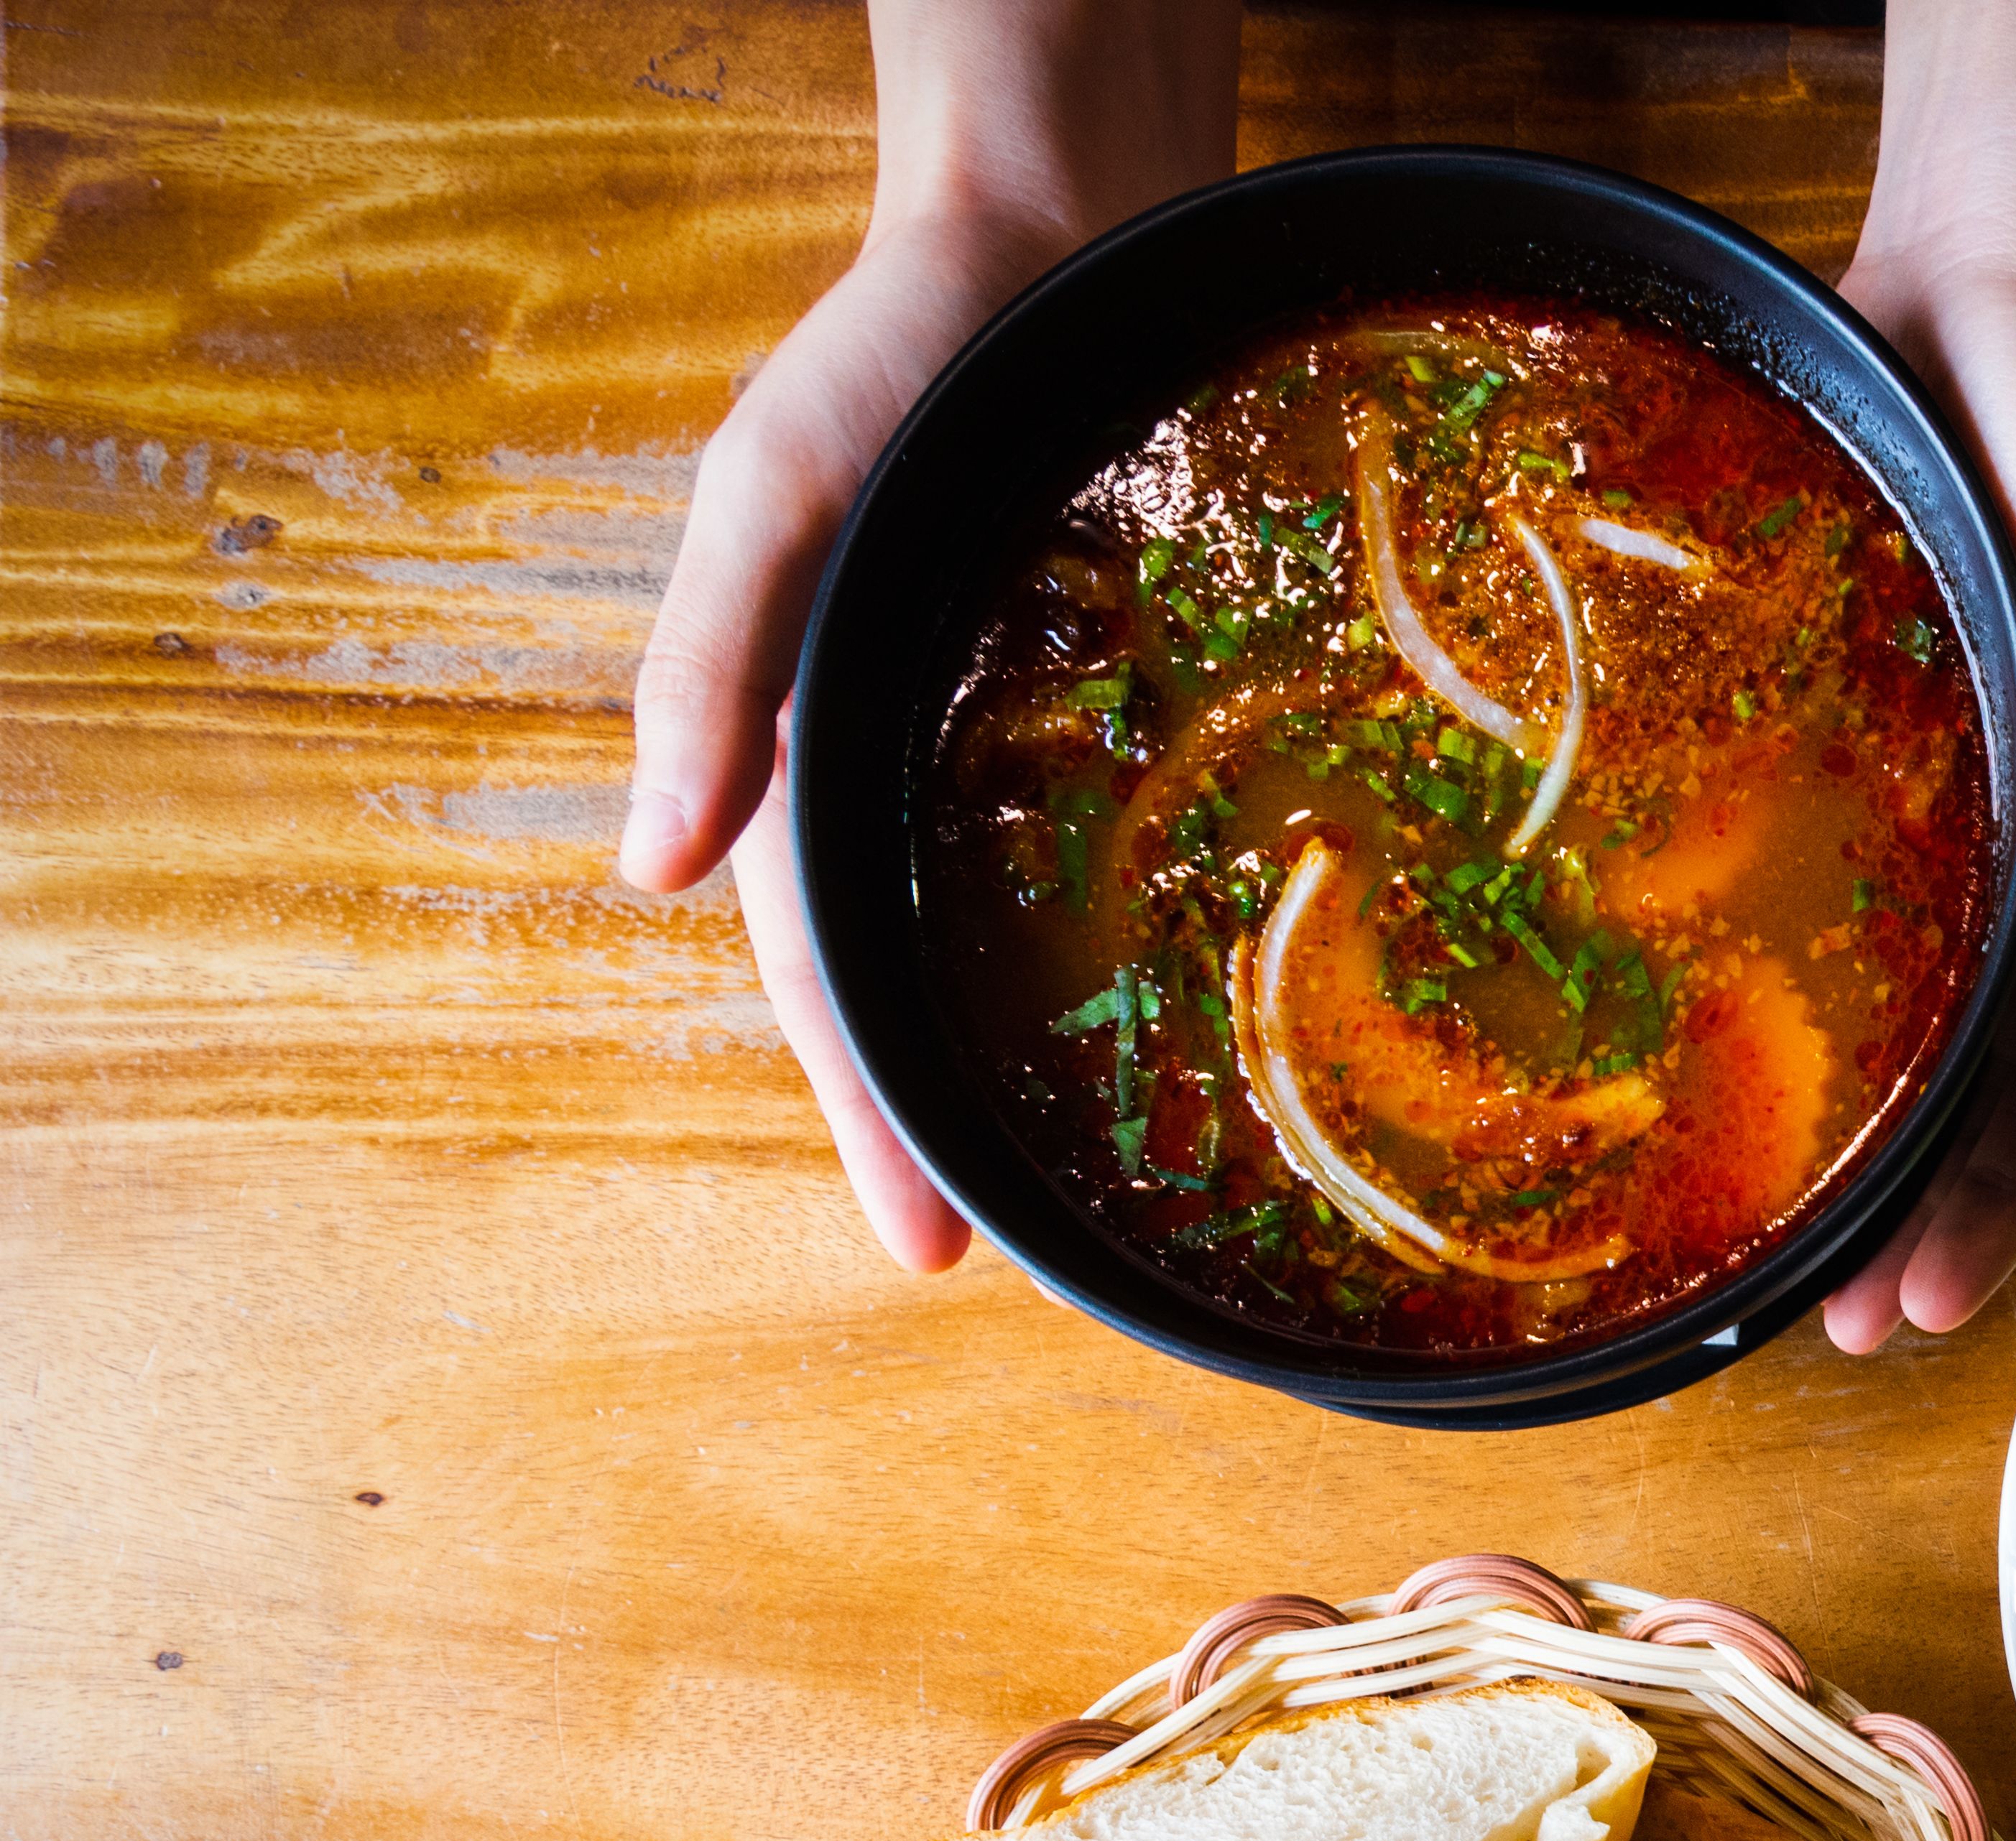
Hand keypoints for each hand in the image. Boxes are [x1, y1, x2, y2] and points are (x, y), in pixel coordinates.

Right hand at [617, 0, 1236, 1273]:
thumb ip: (711, 670)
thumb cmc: (892, 356)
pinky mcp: (1111, 692)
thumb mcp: (774, 498)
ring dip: (1037, 1049)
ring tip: (1106, 1179)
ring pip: (1010, 928)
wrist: (1050, 234)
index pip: (827, 977)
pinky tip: (1197, 1003)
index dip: (866, 1115)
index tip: (922, 1246)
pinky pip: (1115, 832)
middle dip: (946, 1125)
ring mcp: (1008, 736)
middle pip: (916, 980)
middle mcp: (907, 764)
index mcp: (810, 747)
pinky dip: (1135, 922)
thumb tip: (648, 869)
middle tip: (1004, 1262)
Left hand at [1824, 0, 2015, 1352]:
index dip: (2002, 1204)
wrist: (1984, 276)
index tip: (1917, 1309)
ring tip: (1788, 1263)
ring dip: (1870, 1156)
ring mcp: (1971, 822)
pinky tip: (1728, 1072)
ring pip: (1922, 1032)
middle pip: (1994, 1088)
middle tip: (1838, 1332)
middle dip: (1929, 1222)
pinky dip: (1810, 1018)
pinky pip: (1856, 921)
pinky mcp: (1884, 766)